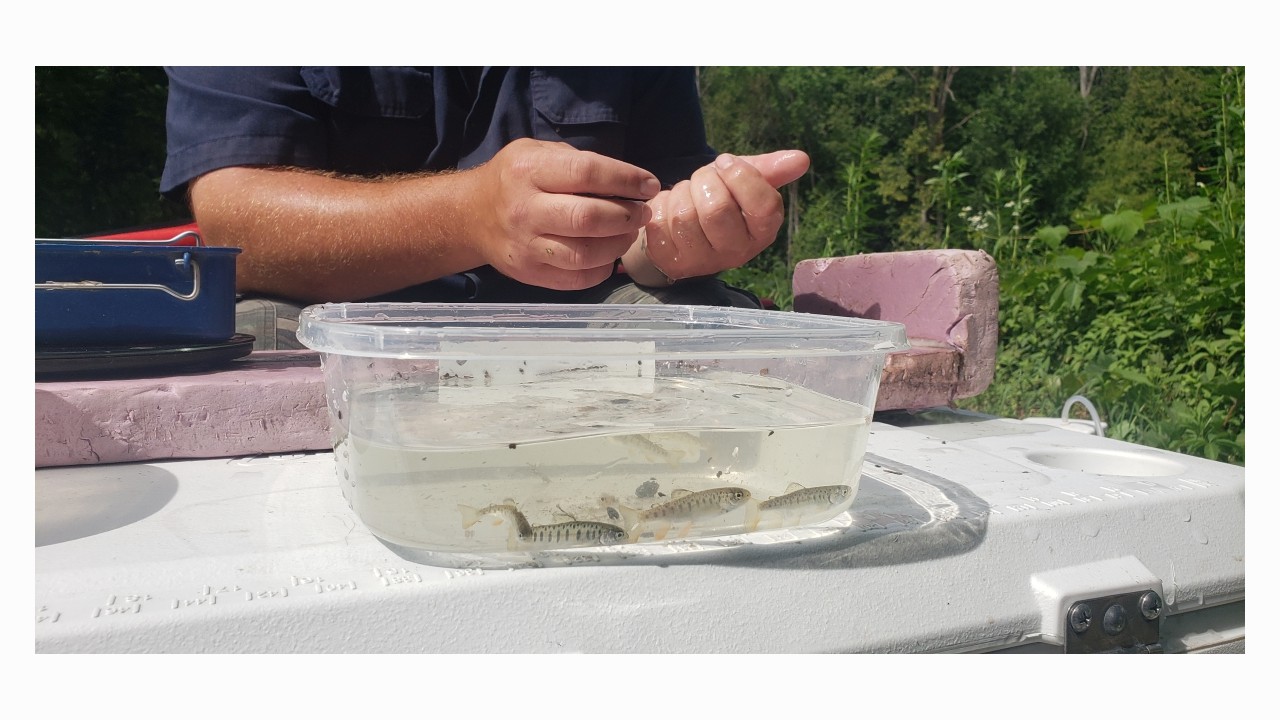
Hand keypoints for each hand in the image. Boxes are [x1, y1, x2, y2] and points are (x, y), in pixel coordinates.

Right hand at [468, 138, 661, 289]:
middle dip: (627, 216)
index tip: (649, 185)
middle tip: (642, 213)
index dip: (626, 179)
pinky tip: (608, 256)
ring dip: (618, 245)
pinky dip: (602, 270)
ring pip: (584, 254)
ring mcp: (526, 246)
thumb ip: (578, 162)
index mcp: (529, 171)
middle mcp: (525, 210)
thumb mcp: (538, 152)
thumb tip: (628, 183)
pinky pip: (576, 279)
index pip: (587, 173)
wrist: (472, 216)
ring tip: (628, 233)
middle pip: (588, 218)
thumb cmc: (515, 179)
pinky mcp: (529, 274)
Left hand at [622, 150, 809, 284]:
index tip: (726, 163)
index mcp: (762, 231)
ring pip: (685, 215)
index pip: (763, 206)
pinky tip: (668, 212)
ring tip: (686, 195)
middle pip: (717, 209)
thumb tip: (802, 159)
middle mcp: (737, 252)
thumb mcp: (741, 179)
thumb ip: (769, 169)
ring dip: (681, 193)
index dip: (741, 176)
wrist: (677, 224)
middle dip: (704, 181)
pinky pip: (662, 224)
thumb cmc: (715, 198)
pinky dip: (661, 206)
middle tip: (703, 179)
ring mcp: (704, 261)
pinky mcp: (672, 261)